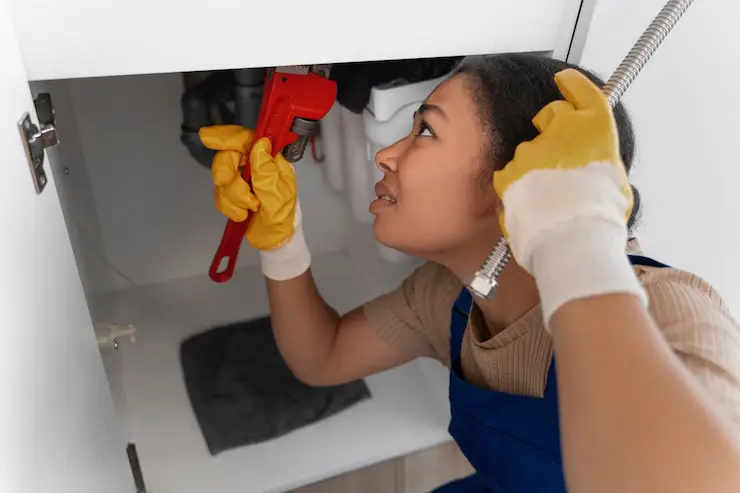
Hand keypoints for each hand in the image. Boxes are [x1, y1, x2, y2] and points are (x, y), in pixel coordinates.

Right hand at [200, 125, 309, 279]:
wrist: (274, 241)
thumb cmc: (282, 217)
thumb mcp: (278, 195)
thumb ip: (267, 171)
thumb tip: (261, 143)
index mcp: (269, 160)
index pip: (247, 139)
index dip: (227, 137)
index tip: (208, 138)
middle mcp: (253, 165)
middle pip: (228, 158)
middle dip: (231, 180)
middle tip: (244, 197)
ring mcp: (241, 178)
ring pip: (221, 178)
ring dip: (234, 198)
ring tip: (250, 209)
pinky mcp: (231, 192)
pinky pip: (219, 194)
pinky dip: (229, 207)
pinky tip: (242, 215)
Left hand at [493, 69, 643, 324]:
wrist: (573, 239)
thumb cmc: (600, 217)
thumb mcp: (616, 183)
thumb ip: (600, 164)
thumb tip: (595, 166)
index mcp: (595, 129)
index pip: (582, 92)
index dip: (572, 84)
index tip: (564, 81)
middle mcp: (562, 131)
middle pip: (549, 115)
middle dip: (549, 127)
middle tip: (555, 152)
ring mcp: (532, 150)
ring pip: (527, 150)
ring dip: (533, 167)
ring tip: (545, 196)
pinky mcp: (510, 172)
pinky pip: (509, 174)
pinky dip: (515, 186)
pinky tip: (529, 204)